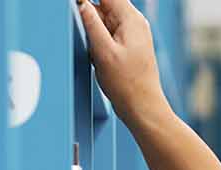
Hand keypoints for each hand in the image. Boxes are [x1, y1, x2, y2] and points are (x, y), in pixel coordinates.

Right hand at [74, 0, 170, 126]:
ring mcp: (132, 34)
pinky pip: (108, 32)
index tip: (77, 5)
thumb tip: (81, 2)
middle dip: (89, 13)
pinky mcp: (128, 45)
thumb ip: (91, 23)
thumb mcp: (103, 51)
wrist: (142, 107)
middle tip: (88, 39)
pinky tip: (97, 54)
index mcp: (131, 19)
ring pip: (105, 18)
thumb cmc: (127, 84)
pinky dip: (98, 38)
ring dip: (93, 28)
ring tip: (95, 51)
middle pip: (105, 4)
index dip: (88, 0)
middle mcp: (134, 22)